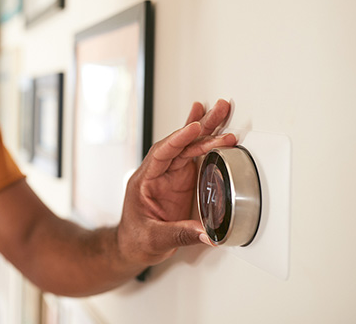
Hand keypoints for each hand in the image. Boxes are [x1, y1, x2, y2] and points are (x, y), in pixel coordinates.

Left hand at [117, 99, 236, 266]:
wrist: (133, 247)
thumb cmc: (136, 239)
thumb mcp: (154, 239)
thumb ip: (180, 234)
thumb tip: (207, 233)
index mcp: (145, 180)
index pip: (162, 153)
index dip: (178, 139)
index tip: (194, 128)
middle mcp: (158, 173)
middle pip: (180, 143)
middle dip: (200, 125)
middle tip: (219, 109)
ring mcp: (171, 176)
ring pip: (189, 147)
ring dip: (207, 130)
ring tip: (222, 111)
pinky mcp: (181, 181)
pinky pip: (195, 157)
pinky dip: (206, 143)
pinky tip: (214, 128)